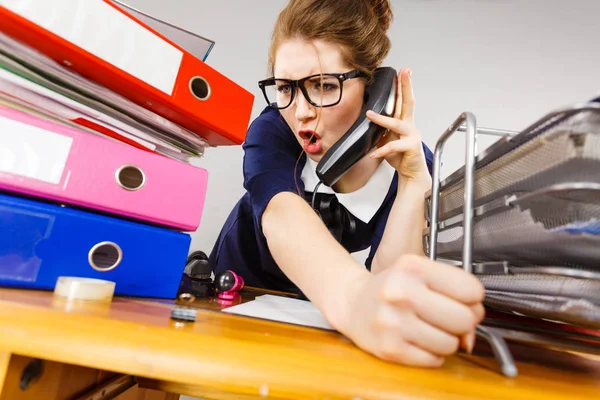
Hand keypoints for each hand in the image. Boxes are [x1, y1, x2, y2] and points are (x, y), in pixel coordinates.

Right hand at [337, 254, 484, 366]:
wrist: (354, 303)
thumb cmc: (392, 288)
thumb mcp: (419, 273)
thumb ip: (454, 293)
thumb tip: (472, 332)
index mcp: (413, 268)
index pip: (470, 290)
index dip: (473, 299)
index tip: (463, 301)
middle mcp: (401, 293)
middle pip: (464, 319)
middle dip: (463, 322)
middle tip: (448, 318)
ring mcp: (394, 322)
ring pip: (451, 343)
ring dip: (446, 340)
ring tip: (429, 328)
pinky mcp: (390, 348)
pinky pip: (434, 359)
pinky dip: (432, 353)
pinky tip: (418, 339)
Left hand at [367, 68, 429, 182]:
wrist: (411, 172)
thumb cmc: (400, 155)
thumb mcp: (387, 139)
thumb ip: (381, 128)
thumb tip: (368, 118)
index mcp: (404, 121)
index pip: (404, 100)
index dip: (403, 85)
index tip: (403, 71)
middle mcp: (410, 125)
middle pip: (408, 102)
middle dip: (406, 86)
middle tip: (405, 72)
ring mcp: (412, 135)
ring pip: (397, 123)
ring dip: (382, 119)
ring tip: (370, 115)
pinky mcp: (411, 147)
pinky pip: (394, 146)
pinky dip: (382, 150)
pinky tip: (373, 153)